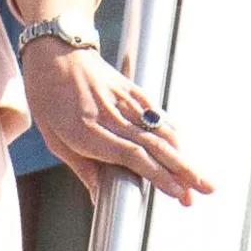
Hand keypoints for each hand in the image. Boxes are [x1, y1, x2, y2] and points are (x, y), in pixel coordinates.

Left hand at [21, 40, 212, 206]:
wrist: (55, 51)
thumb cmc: (48, 98)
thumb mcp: (54, 140)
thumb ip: (83, 169)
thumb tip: (100, 199)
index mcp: (86, 131)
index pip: (132, 155)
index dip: (157, 174)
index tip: (176, 192)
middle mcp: (110, 116)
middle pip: (154, 146)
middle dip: (182, 171)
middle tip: (203, 191)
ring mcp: (125, 101)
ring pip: (162, 131)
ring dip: (183, 157)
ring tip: (200, 179)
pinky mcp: (133, 90)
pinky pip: (158, 115)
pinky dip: (174, 134)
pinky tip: (184, 151)